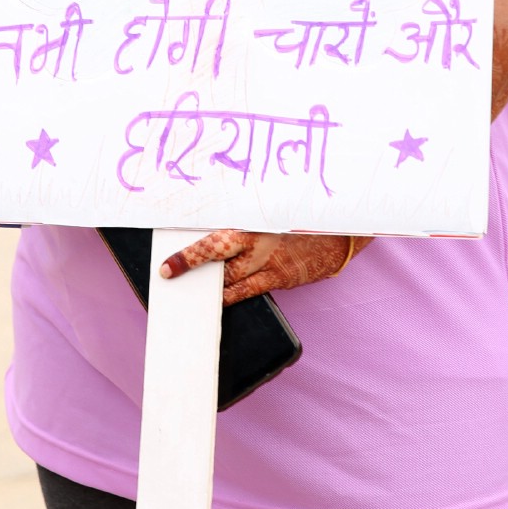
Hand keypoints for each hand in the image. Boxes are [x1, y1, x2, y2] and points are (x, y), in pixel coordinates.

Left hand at [159, 230, 368, 306]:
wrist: (338, 234)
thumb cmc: (299, 218)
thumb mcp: (272, 209)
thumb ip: (245, 216)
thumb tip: (211, 224)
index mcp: (254, 220)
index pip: (216, 235)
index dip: (190, 252)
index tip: (168, 265)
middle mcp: (259, 241)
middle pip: (217, 255)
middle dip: (191, 264)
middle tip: (170, 272)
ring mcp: (269, 262)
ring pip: (230, 278)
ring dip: (210, 284)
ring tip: (191, 288)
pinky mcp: (279, 278)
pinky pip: (248, 291)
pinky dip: (231, 296)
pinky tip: (219, 298)